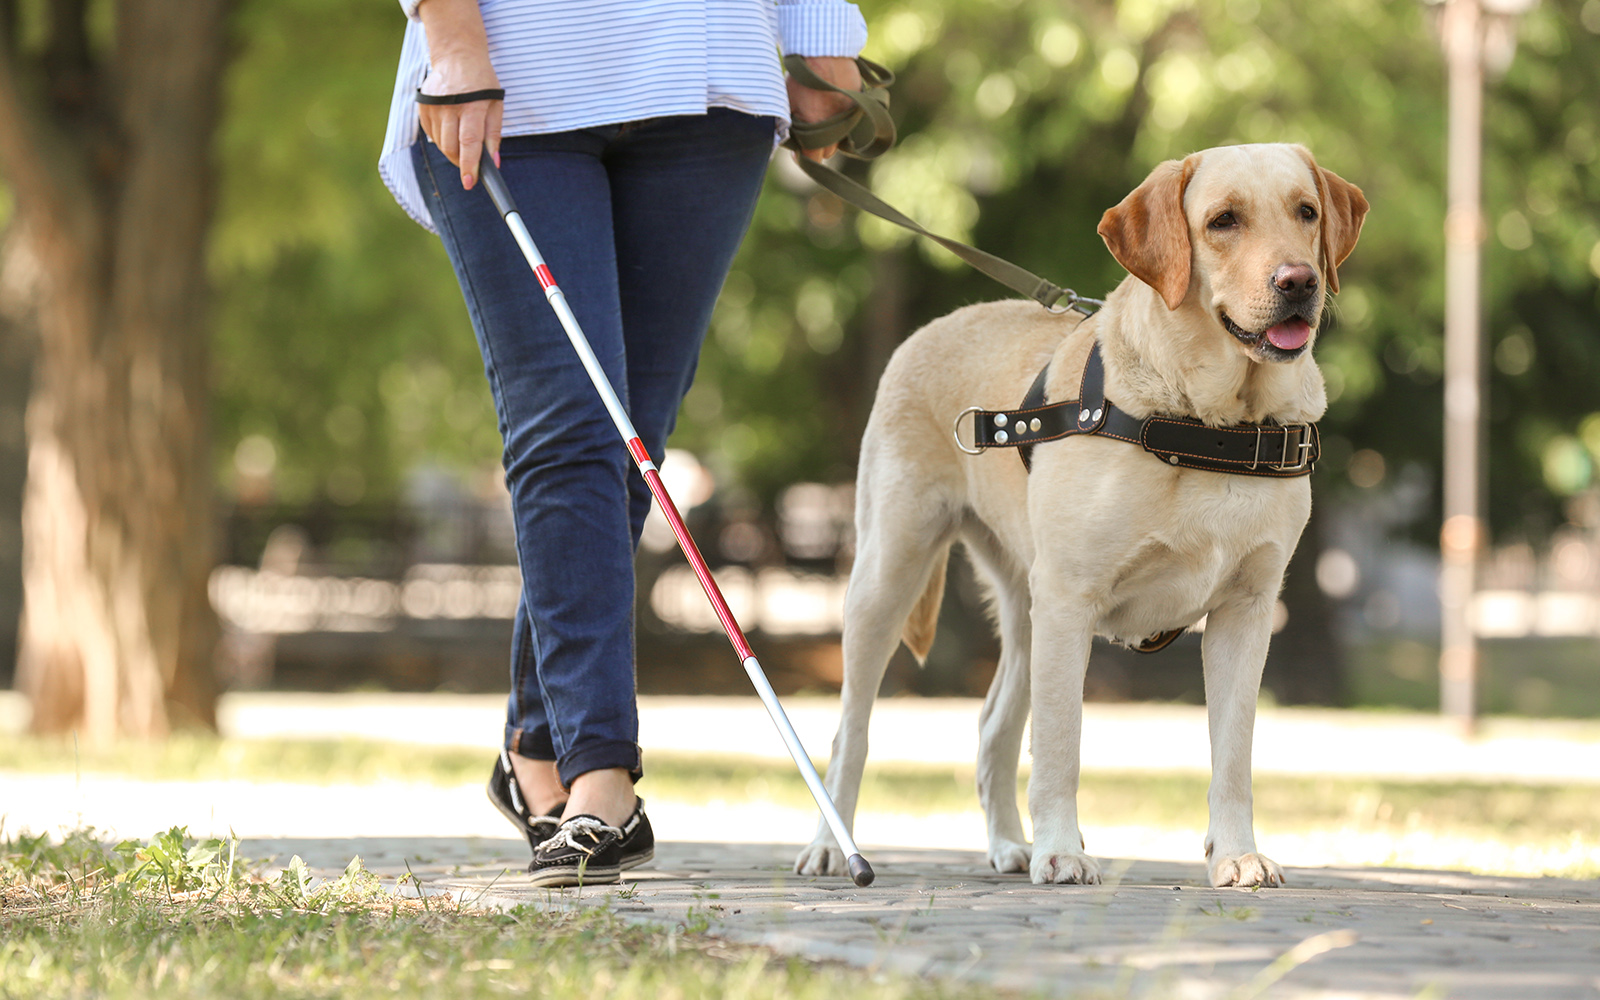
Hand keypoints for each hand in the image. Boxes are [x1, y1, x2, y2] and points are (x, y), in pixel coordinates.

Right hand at [416, 0, 501, 189]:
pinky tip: (451, 129)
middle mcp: (450, 106)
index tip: (469, 182)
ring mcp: (434, 106)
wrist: (457, 57)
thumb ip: (494, 135)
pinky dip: (443, 139)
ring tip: (463, 142)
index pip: (469, 143)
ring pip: (441, 144)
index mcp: (472, 106)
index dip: (469, 165)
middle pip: (452, 147)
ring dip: (453, 152)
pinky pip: (432, 135)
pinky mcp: (423, 107)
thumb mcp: (495, 105)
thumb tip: (494, 163)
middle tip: (471, 165)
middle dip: (462, 162)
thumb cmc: (482, 83)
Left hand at [786, 56, 862, 161]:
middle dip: (819, 143)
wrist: (825, 53)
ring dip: (833, 132)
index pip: (813, 159)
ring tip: (823, 113)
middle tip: (810, 126)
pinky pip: (851, 122)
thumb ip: (788, 127)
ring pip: (841, 138)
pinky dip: (844, 118)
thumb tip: (788, 144)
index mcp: (816, 130)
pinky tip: (834, 104)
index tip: (799, 149)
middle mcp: (836, 129)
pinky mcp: (859, 107)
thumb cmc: (802, 77)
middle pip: (828, 150)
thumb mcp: (787, 102)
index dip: (805, 156)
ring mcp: (850, 119)